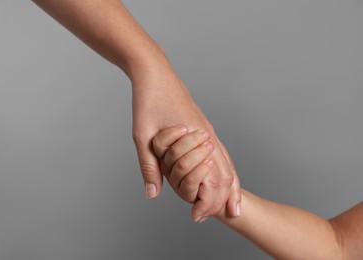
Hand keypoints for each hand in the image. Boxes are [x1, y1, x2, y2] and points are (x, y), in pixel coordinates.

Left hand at [131, 64, 240, 220]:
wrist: (155, 72)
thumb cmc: (148, 101)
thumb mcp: (143, 137)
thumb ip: (149, 166)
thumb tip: (153, 194)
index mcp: (195, 139)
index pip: (211, 179)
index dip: (207, 201)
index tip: (199, 217)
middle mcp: (208, 135)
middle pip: (227, 172)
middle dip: (226, 197)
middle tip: (228, 216)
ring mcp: (209, 129)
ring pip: (228, 161)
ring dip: (232, 184)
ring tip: (234, 203)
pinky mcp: (204, 125)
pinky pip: (222, 151)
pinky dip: (227, 167)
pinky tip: (225, 174)